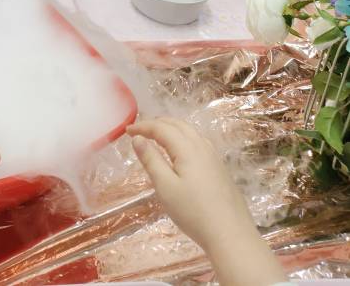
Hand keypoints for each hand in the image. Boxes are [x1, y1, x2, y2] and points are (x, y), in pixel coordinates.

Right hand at [128, 118, 284, 285]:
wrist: (230, 234)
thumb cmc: (193, 212)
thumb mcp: (165, 187)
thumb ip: (151, 160)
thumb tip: (138, 139)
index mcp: (187, 148)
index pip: (162, 128)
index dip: (143, 127)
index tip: (127, 131)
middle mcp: (202, 146)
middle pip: (178, 125)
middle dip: (157, 124)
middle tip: (140, 131)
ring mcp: (213, 156)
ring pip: (190, 132)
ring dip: (171, 128)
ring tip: (157, 136)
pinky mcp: (219, 167)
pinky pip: (198, 141)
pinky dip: (184, 137)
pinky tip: (181, 150)